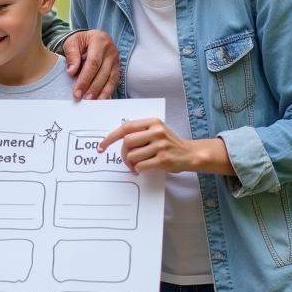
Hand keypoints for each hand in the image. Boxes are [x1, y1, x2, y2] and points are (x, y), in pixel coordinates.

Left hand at [64, 30, 119, 99]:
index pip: (93, 63)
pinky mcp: (118, 67)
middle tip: (84, 99)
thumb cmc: (81, 41)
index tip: (77, 91)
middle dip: (93, 88)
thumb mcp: (72, 42)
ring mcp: (116, 60)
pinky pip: (115, 81)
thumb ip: (71, 55)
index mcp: (99, 41)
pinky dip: (109, 91)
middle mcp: (110, 50)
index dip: (85, 79)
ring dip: (102, 92)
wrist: (91, 38)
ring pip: (111, 78)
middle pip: (103, 72)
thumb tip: (71, 71)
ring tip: (93, 102)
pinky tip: (103, 99)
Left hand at [97, 119, 234, 175]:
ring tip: (138, 164)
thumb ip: (139, 132)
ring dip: (131, 163)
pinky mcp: (163, 159)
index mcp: (152, 122)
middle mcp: (156, 131)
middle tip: (127, 159)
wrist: (189, 154)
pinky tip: (145, 167)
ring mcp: (160, 145)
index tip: (102, 146)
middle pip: (127, 142)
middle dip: (123, 153)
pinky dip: (139, 169)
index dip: (111, 137)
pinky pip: (141, 166)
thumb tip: (114, 140)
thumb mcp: (156, 131)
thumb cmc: (168, 143)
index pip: (126, 127)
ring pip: (132, 155)